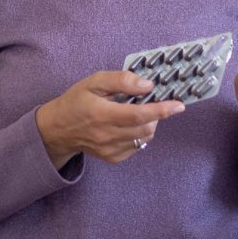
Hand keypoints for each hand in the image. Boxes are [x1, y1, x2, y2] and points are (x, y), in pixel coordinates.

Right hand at [35, 70, 184, 168]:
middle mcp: (106, 135)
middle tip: (149, 103)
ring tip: (136, 113)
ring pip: (144, 138)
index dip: (162, 110)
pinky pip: (136, 147)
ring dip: (148, 124)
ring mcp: (109, 150)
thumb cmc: (77, 101)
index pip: (139, 115)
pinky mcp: (112, 158)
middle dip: (156, 115)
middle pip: (145, 128)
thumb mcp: (94, 82)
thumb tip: (148, 86)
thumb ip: (121, 80)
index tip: (179, 105)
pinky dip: (139, 135)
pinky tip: (127, 126)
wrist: (58, 129)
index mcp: (101, 114)